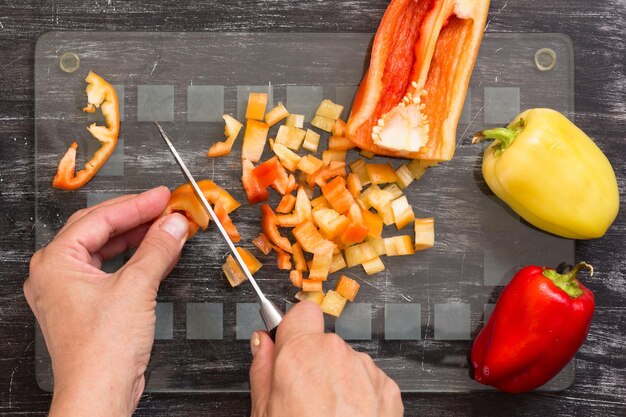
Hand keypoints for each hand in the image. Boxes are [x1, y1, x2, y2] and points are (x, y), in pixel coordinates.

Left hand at [24, 187, 187, 416]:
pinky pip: (109, 270)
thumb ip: (158, 248)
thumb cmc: (101, 351)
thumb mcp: (136, 287)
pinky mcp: (85, 306)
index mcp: (55, 262)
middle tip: (165, 208)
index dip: (136, 204)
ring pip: (104, 250)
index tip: (162, 196)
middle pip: (99, 230)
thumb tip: (173, 224)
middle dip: (135, 218)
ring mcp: (69, 291)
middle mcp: (55, 274)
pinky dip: (133, 259)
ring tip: (164, 227)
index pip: (100, 218)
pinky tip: (153, 254)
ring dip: (136, 238)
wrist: (100, 394)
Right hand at [249, 302, 403, 416]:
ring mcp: (365, 370)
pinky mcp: (387, 388)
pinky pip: (368, 381)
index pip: (302, 312)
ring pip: (347, 362)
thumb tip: (262, 343)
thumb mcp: (264, 411)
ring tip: (327, 416)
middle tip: (303, 397)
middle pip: (323, 342)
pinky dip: (361, 396)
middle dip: (314, 362)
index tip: (289, 345)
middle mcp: (336, 354)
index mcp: (301, 354)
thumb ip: (262, 368)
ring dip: (338, 380)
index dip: (294, 329)